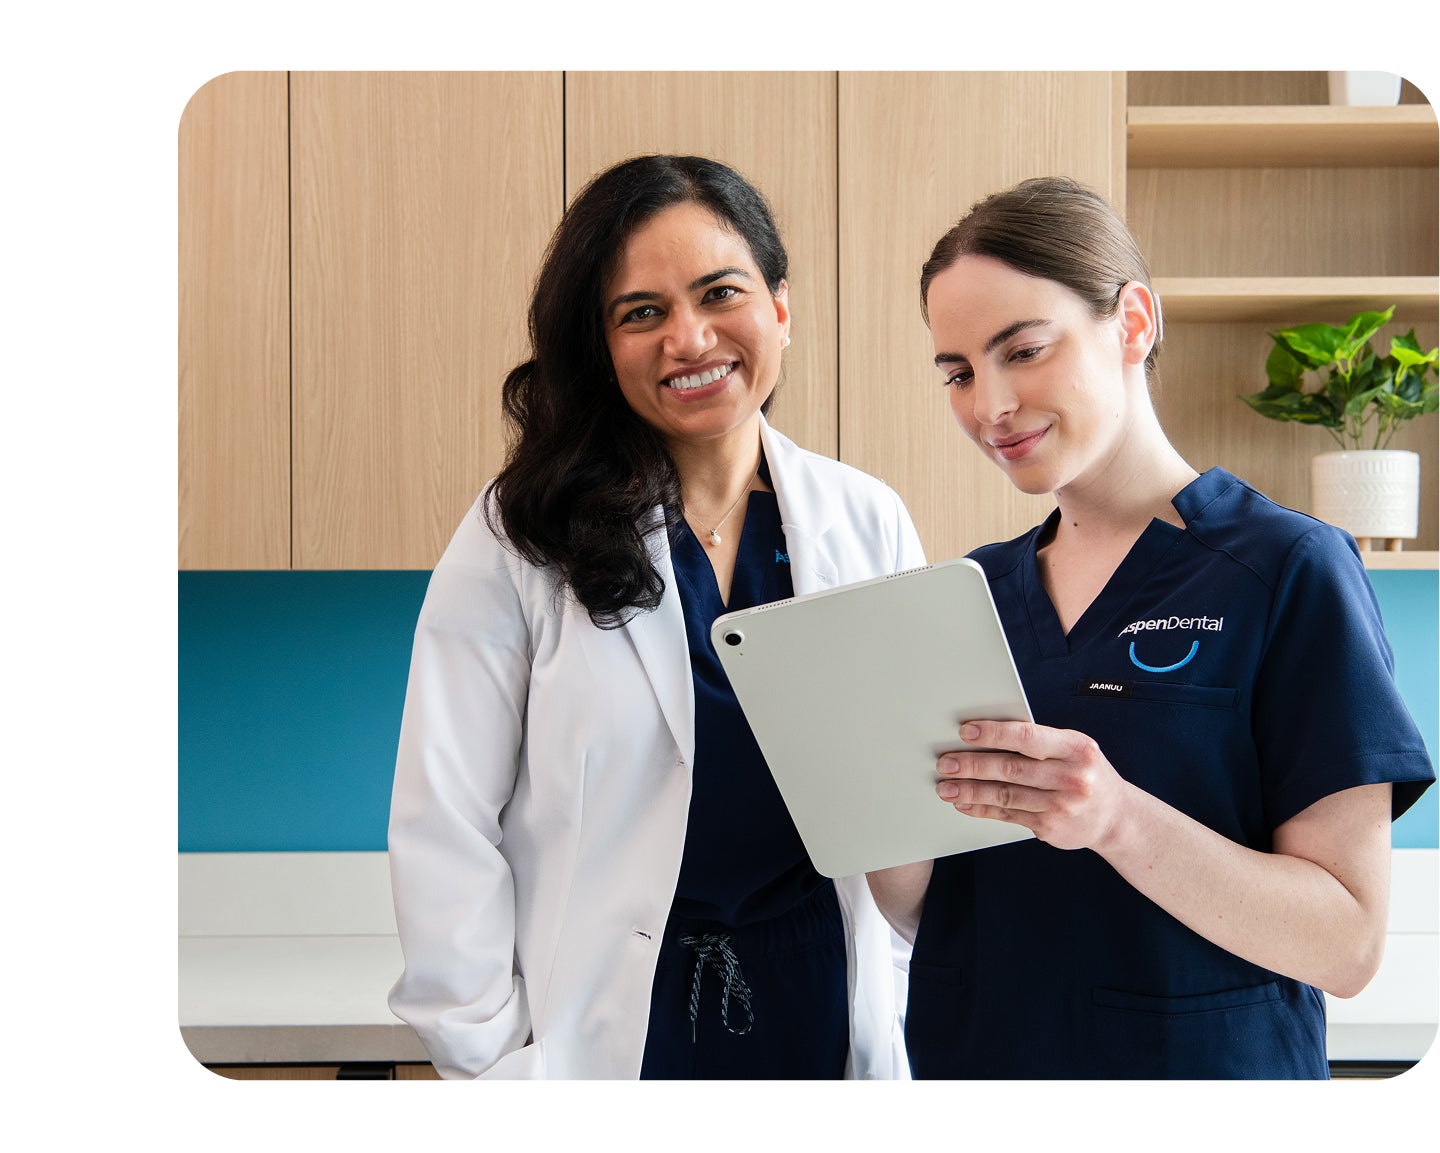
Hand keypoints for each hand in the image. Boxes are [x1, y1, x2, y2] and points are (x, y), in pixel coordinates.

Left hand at [936, 719, 1132, 851]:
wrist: (1116, 818)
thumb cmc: (1086, 774)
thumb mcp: (1075, 750)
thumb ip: (1040, 743)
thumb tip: (987, 735)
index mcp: (1076, 748)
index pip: (1027, 737)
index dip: (993, 734)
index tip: (965, 732)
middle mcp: (1071, 777)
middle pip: (1011, 769)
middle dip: (973, 765)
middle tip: (945, 763)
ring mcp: (1061, 805)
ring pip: (1005, 795)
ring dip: (970, 791)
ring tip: (946, 786)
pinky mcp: (1050, 827)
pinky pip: (1008, 815)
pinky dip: (982, 809)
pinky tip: (964, 804)